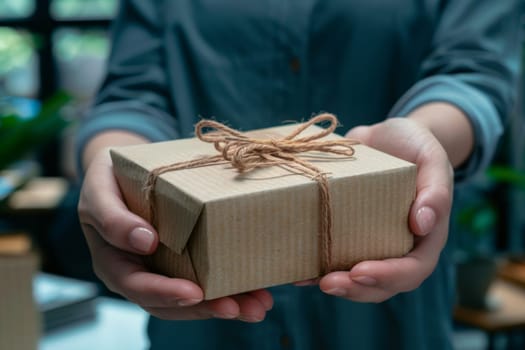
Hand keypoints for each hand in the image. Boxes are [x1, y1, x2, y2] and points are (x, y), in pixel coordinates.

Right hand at [78, 149, 272, 320]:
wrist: (120, 172)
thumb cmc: (108, 180)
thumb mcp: (100, 191)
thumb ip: (112, 217)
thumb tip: (145, 241)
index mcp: (114, 262)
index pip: (137, 286)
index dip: (165, 292)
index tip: (195, 293)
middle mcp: (139, 274)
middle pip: (171, 302)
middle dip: (207, 308)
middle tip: (241, 307)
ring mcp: (162, 270)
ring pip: (192, 299)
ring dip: (227, 304)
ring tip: (259, 305)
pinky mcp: (183, 262)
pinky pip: (205, 281)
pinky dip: (231, 288)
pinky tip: (256, 290)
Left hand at [318, 117, 453, 301]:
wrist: (386, 137)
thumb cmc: (415, 146)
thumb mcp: (431, 159)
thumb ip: (435, 190)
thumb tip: (423, 225)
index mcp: (425, 236)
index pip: (413, 268)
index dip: (389, 276)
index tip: (360, 271)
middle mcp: (398, 246)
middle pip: (382, 283)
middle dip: (355, 288)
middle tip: (328, 283)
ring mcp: (371, 243)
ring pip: (356, 278)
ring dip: (334, 284)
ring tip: (308, 279)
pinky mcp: (347, 234)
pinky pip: (334, 259)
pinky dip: (315, 268)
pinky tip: (296, 271)